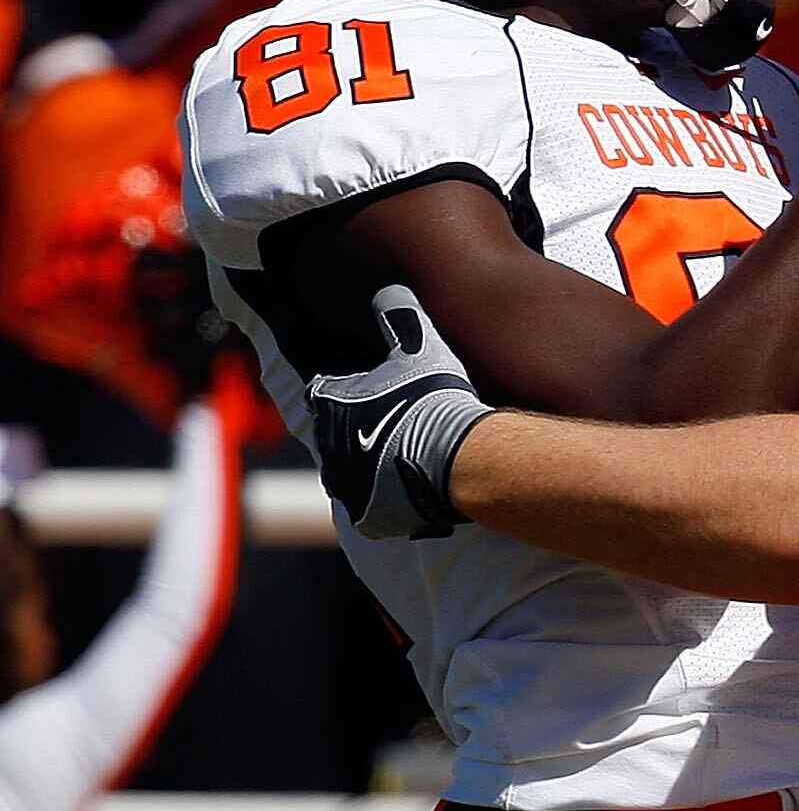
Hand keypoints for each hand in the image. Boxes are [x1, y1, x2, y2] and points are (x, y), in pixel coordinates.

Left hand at [309, 287, 489, 539]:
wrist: (459, 458)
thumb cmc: (437, 401)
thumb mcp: (420, 346)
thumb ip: (399, 318)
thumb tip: (389, 292)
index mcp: (333, 403)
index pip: (327, 396)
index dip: (352, 397)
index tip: (375, 401)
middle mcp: (330, 447)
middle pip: (337, 441)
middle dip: (359, 439)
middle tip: (392, 437)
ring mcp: (347, 487)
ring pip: (351, 480)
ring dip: (370, 475)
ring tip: (402, 470)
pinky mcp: (367, 519)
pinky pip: (371, 515)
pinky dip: (387, 510)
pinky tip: (410, 500)